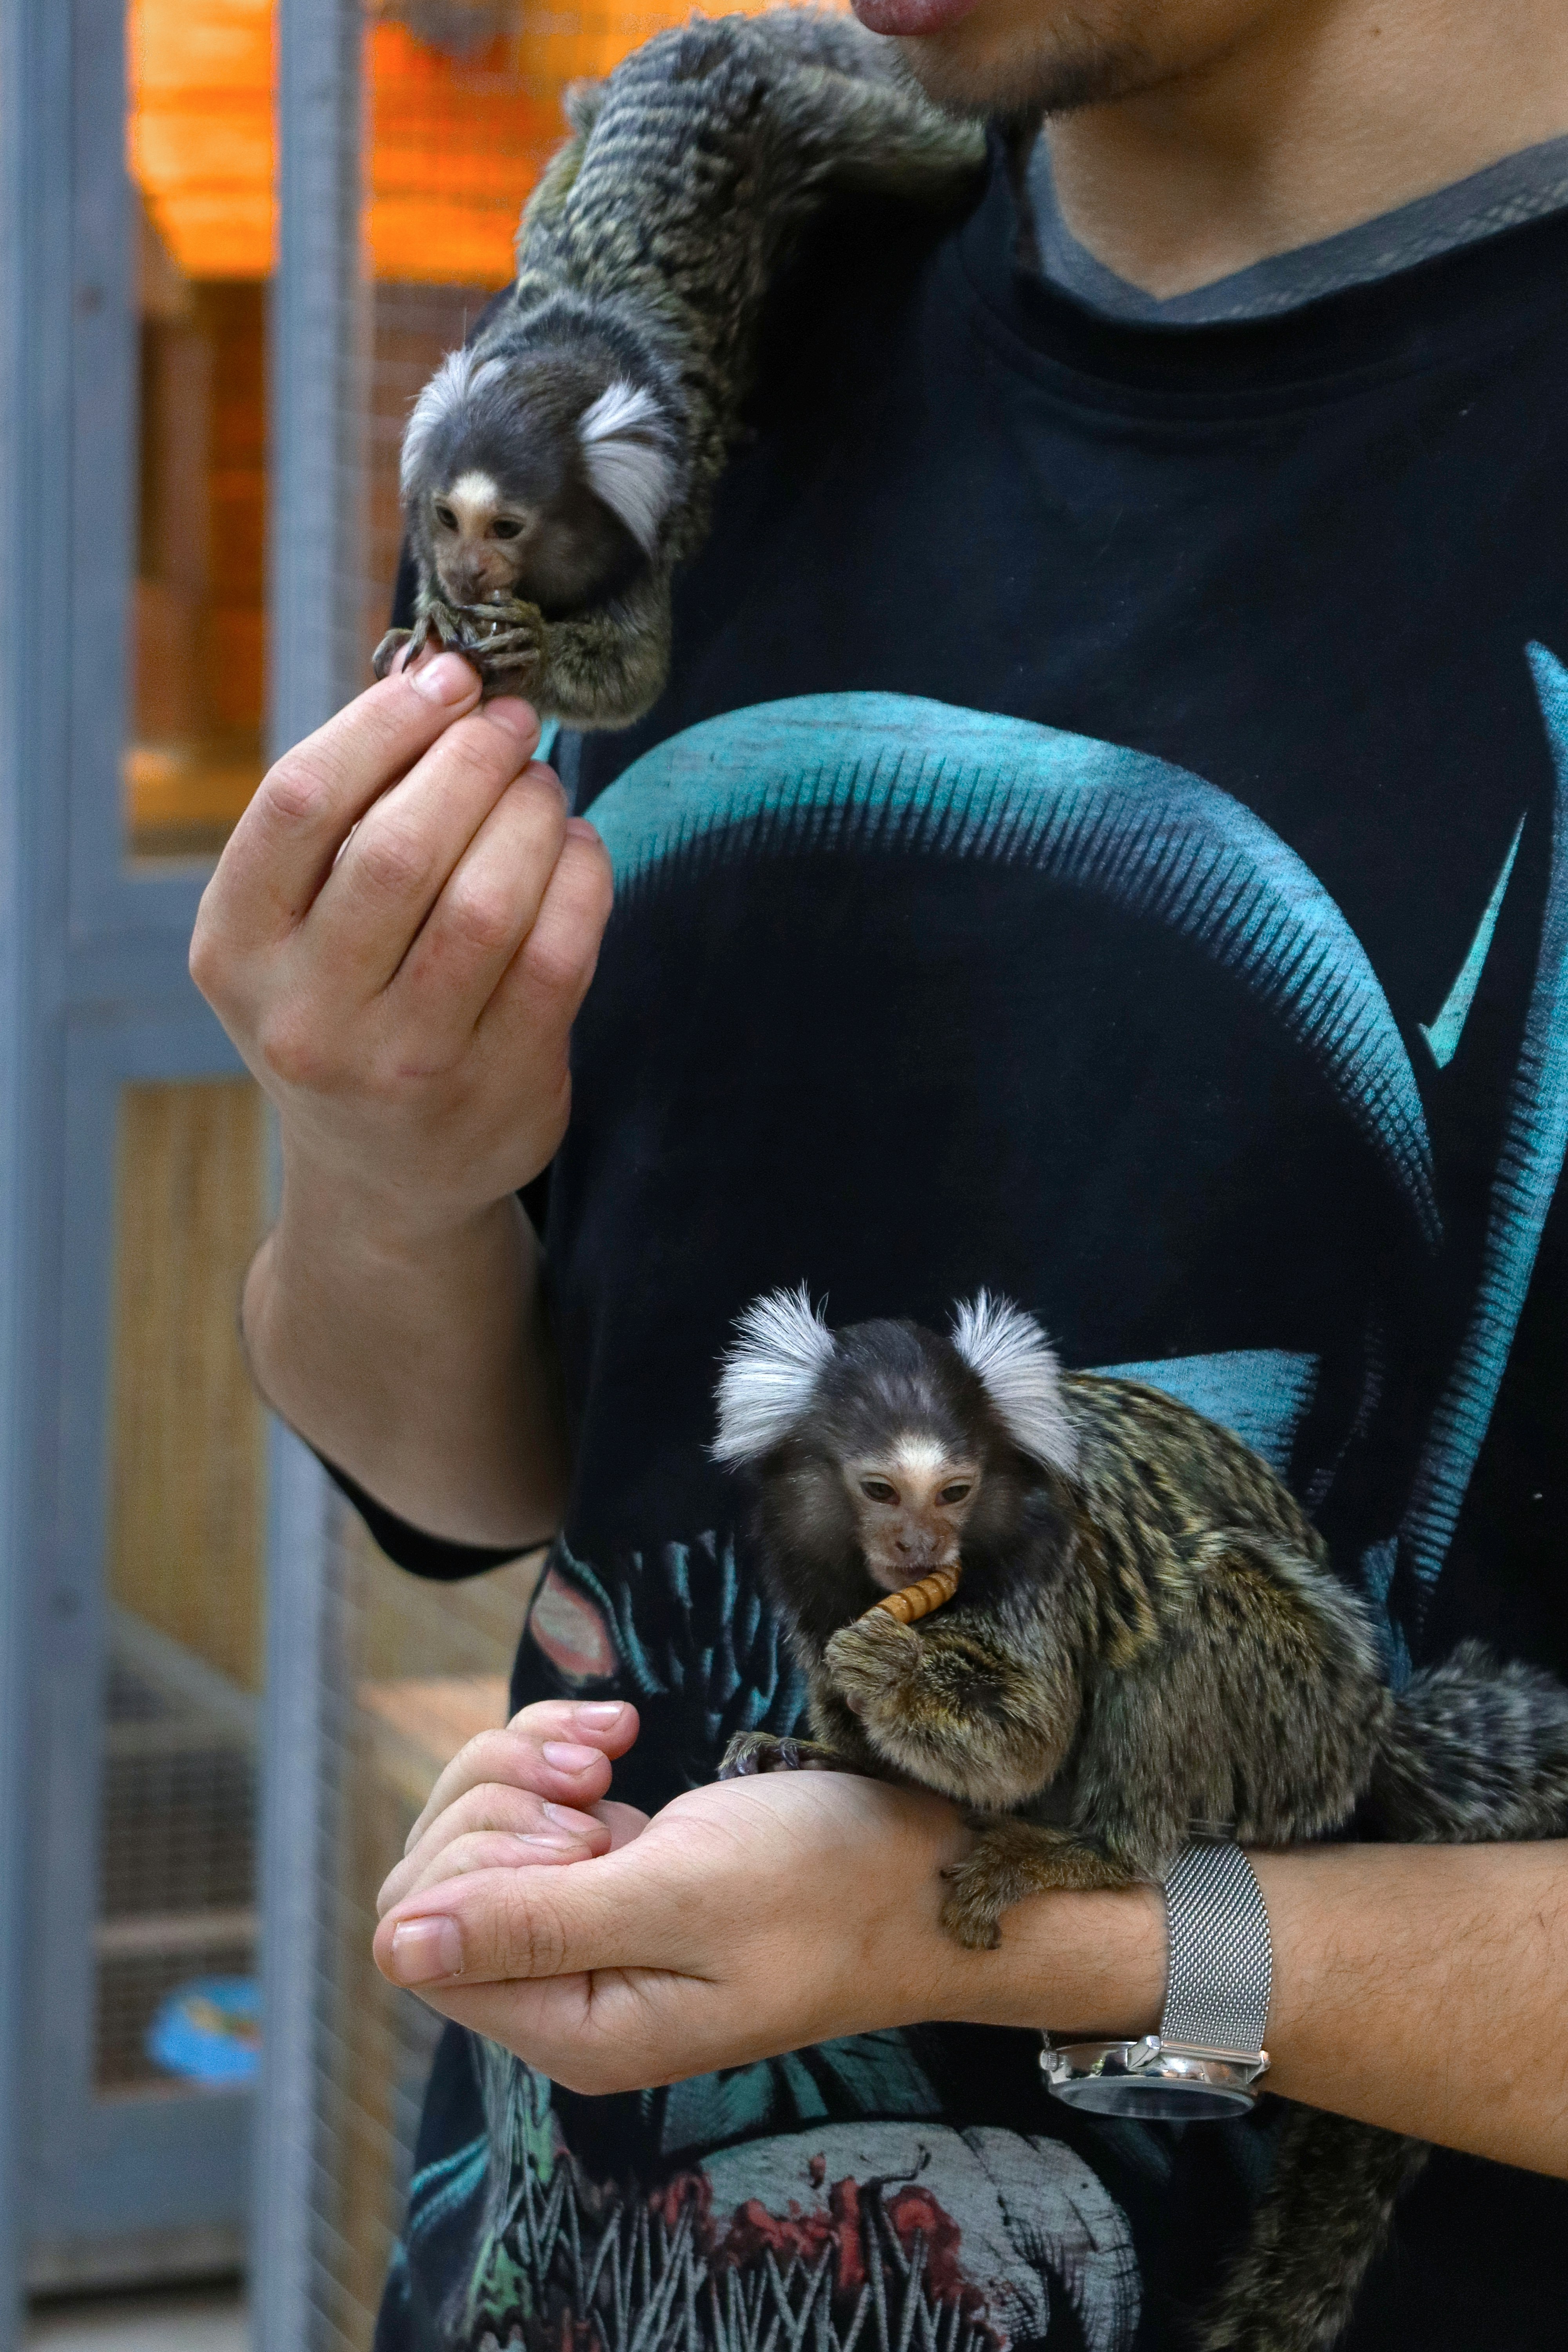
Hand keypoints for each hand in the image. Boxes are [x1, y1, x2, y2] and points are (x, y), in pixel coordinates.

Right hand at [190, 649, 612, 1245]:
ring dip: (531, 816)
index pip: (299, 800)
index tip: (448, 677)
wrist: (380, 1179)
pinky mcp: (496, 1094)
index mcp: (235, 947)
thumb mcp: (297, 926)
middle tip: (513, 724)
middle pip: (400, 846)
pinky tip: (578, 850)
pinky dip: (581, 880)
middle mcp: (306, 1014)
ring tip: (542, 787)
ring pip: (487, 902)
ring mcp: (401, 1065)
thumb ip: (344, 819)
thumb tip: (440, 683)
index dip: (384, 722)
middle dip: (472, 761)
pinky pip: (557, 958)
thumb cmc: (344, 1007)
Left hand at [372, 1705, 1166, 2093]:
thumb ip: (533, 1925)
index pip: (418, 1934)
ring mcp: (587, 1930)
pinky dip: (558, 1752)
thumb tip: (392, 1949)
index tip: (577, 1812)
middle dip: (499, 1795)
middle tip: (597, 1773)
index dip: (473, 1852)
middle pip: (435, 1876)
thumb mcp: (679, 1897)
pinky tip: (620, 1735)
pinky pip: (528, 1804)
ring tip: (611, 1745)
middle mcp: (566, 1991)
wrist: (932, 1859)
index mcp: (575, 2027)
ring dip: (528, 1763)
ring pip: (475, 1828)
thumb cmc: (827, 1883)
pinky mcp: (612, 1875)